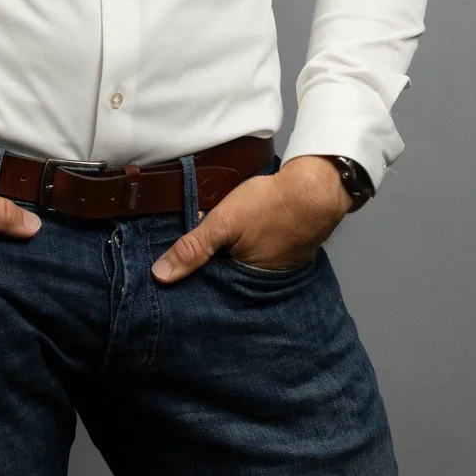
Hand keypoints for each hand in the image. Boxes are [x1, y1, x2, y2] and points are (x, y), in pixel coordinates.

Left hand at [151, 155, 349, 282]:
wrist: (316, 189)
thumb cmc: (270, 205)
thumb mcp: (224, 222)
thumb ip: (193, 248)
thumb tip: (160, 276)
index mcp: (243, 283)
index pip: (208, 287)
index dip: (191, 277)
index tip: (171, 271)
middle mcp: (261, 282)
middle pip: (224, 277)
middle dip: (208, 268)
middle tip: (188, 253)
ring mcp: (276, 268)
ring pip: (240, 264)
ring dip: (228, 255)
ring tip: (210, 243)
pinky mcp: (285, 252)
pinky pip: (257, 253)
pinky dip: (246, 246)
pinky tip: (239, 233)